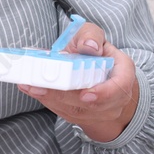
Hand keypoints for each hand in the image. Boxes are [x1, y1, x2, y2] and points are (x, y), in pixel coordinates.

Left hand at [16, 20, 139, 141]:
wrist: (96, 73)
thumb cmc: (94, 52)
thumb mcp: (94, 36)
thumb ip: (90, 35)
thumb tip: (89, 46)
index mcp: (122, 73)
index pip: (120, 87)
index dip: (104, 93)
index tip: (85, 94)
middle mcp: (115, 97)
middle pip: (92, 104)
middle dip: (64, 96)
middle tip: (40, 86)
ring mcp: (100, 112)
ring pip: (76, 111)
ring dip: (51, 99)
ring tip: (30, 86)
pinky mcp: (83, 117)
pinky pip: (65, 113)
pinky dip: (47, 101)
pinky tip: (31, 90)